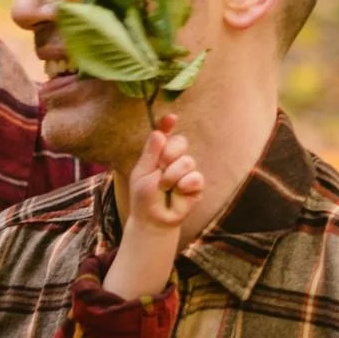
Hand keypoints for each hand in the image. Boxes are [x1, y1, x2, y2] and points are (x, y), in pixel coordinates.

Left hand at [127, 113, 203, 228]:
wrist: (153, 219)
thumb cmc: (144, 196)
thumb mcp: (142, 173)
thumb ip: (151, 153)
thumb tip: (158, 133)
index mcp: (159, 153)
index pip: (165, 134)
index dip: (168, 124)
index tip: (171, 118)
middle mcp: (174, 159)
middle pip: (181, 142)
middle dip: (169, 154)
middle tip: (160, 168)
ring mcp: (187, 171)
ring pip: (188, 161)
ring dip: (173, 175)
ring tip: (164, 187)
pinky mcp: (196, 185)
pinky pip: (196, 177)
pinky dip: (185, 185)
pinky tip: (178, 192)